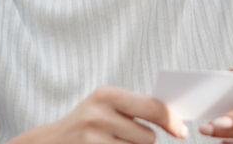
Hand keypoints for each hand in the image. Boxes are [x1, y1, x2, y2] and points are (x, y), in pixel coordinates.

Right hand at [12, 86, 187, 143]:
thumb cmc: (89, 123)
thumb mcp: (107, 105)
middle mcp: (99, 115)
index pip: (154, 108)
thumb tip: (175, 120)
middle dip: (144, 140)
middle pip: (148, 138)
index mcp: (107, 94)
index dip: (172, 122)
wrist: (50, 142)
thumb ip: (137, 107)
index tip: (182, 132)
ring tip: (112, 143)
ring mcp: (93, 138)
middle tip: (128, 137)